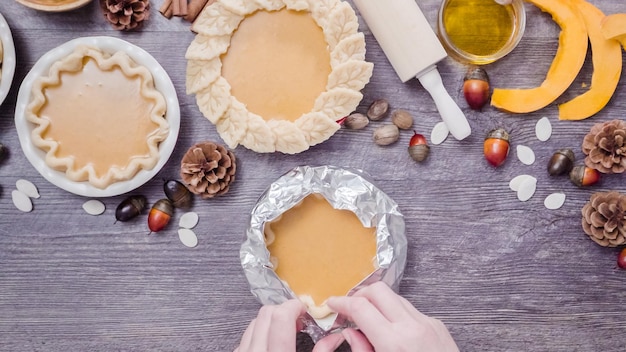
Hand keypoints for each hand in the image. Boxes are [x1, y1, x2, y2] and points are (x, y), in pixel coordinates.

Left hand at [235, 299, 305, 351]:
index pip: (281, 317)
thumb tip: (327, 340)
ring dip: (270, 321)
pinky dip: (258, 333)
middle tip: (296, 321)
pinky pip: (245, 336)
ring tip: (283, 332)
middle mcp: (256, 351)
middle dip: (284, 311)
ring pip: (254, 322)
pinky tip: (269, 343)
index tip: (303, 310)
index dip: (294, 307)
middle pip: (266, 314)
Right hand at [313, 281, 458, 351]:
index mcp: (394, 343)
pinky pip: (411, 310)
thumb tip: (351, 333)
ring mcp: (427, 322)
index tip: (332, 304)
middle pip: (377, 290)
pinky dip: (397, 315)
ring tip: (371, 321)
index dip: (341, 302)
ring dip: (378, 303)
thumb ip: (363, 351)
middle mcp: (412, 327)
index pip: (360, 308)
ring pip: (395, 297)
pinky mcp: (437, 324)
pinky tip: (394, 331)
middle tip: (350, 309)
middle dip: (359, 295)